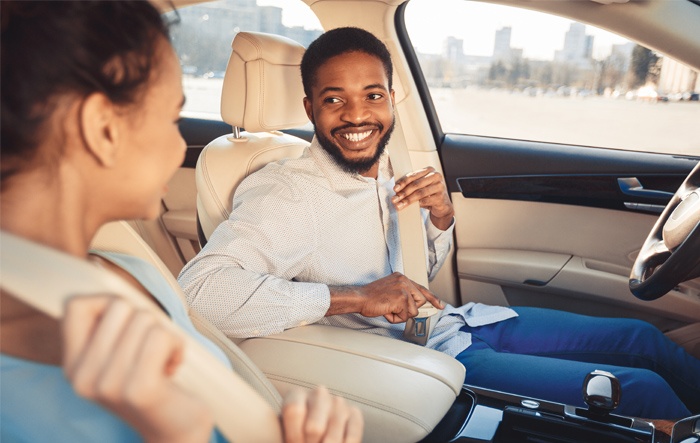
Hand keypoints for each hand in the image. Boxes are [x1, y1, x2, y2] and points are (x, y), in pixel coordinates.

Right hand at [62, 296, 212, 442]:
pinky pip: (162, 336)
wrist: (175, 431)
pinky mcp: (138, 389)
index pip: (75, 305)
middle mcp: (83, 377)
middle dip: (146, 320)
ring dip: (165, 336)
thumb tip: (113, 290)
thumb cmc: (154, 383)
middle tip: (151, 349)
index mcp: (73, 365)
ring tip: (161, 362)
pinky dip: (178, 345)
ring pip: (145, 319)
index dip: (108, 301)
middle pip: (120, 305)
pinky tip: (173, 367)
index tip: (129, 324)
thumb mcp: (120, 356)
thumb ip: (111, 326)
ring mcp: (109, 385)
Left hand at [281, 386, 362, 442]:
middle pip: (314, 428)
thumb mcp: (285, 429)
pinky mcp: (355, 414)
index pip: (294, 411)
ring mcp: (338, 403)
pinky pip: (352, 438)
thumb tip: (293, 442)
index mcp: (296, 395)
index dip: (293, 436)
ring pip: (332, 438)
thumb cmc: (295, 432)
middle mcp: (319, 394)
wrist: (314, 431)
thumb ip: (288, 433)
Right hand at [328, 272, 443, 322]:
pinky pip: (405, 316)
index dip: (432, 298)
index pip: (421, 288)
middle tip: (394, 308)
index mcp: (401, 277)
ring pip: (413, 311)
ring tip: (388, 309)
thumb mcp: (390, 290)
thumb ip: (403, 295)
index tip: (439, 305)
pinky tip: (386, 311)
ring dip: (401, 315)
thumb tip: (413, 306)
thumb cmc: (371, 297)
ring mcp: (403, 289)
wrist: (359, 297)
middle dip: (409, 309)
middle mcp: (404, 281)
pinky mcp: (401, 299)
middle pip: (420, 301)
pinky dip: (395, 318)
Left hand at [392, 166, 454, 229]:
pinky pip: (425, 201)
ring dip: (408, 200)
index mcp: (429, 170)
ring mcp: (439, 186)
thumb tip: (396, 190)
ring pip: (420, 193)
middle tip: (395, 199)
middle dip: (403, 192)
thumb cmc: (428, 193)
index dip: (403, 182)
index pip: (413, 175)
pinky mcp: (440, 197)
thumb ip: (410, 184)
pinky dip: (416, 204)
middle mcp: (435, 176)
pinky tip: (410, 207)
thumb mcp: (420, 186)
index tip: (395, 189)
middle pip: (416, 184)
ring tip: (399, 205)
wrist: (441, 205)